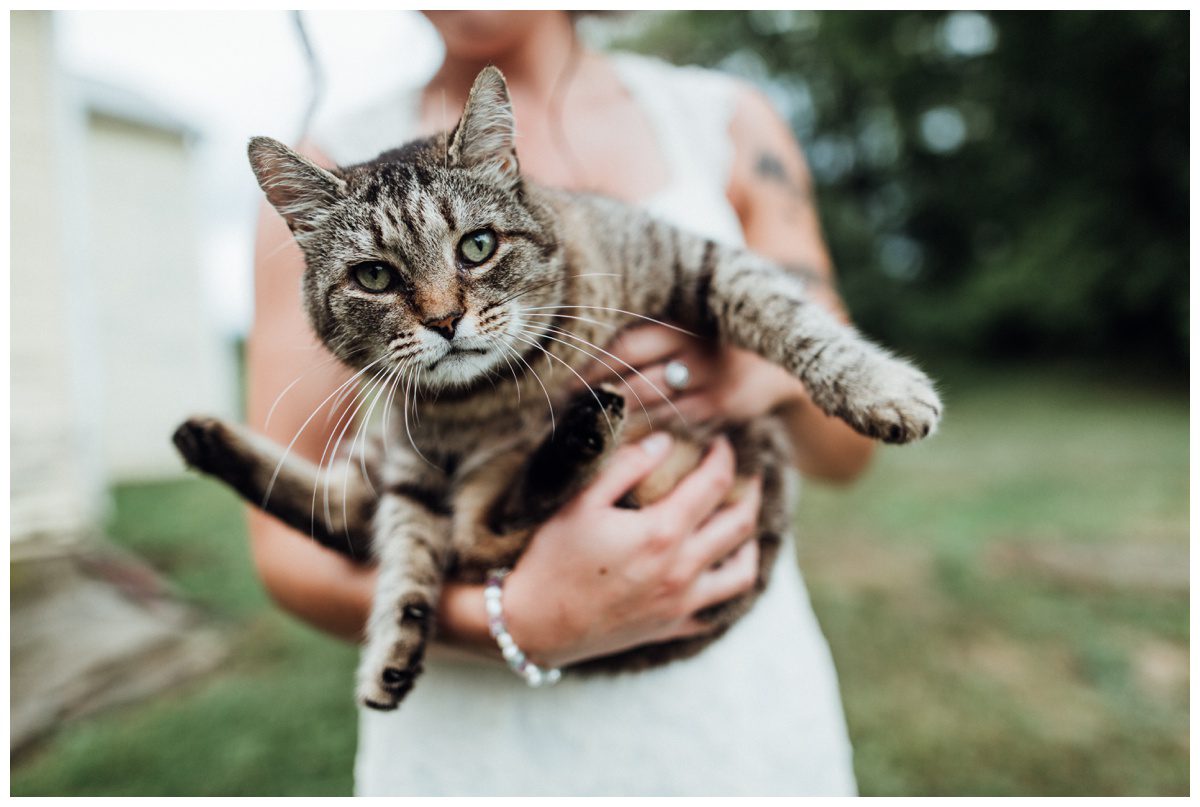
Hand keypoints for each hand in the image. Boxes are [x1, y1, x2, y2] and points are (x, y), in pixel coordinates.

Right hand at [501, 431, 762, 667]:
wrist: (533, 626)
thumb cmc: (552, 560)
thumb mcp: (581, 502)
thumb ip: (627, 465)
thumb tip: (665, 441)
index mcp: (661, 532)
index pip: (715, 484)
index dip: (725, 458)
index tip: (722, 444)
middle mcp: (682, 569)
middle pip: (740, 524)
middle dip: (749, 493)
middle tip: (744, 476)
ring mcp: (681, 603)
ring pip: (743, 571)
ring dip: (750, 542)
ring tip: (741, 523)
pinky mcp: (673, 626)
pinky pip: (720, 608)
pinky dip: (729, 584)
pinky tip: (719, 568)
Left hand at [580, 324, 805, 426]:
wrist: (781, 356)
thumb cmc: (717, 336)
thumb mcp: (690, 319)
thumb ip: (649, 329)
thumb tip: (583, 341)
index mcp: (685, 322)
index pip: (626, 346)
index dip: (590, 362)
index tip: (559, 371)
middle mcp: (698, 353)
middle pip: (633, 379)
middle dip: (594, 392)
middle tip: (558, 401)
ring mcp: (711, 385)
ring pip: (649, 407)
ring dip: (611, 415)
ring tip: (577, 418)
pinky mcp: (720, 411)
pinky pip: (670, 425)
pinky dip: (640, 430)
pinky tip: (615, 434)